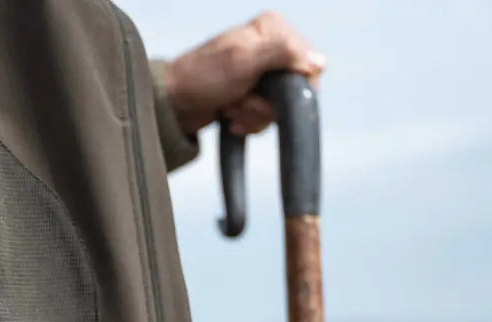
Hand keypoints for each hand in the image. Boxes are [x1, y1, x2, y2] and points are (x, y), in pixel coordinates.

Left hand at [163, 11, 325, 135]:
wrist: (172, 105)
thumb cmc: (202, 77)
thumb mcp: (244, 60)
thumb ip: (283, 55)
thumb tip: (319, 62)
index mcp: (272, 28)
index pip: (309, 63)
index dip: (293, 86)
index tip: (267, 89)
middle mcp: (269, 47)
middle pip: (295, 89)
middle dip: (266, 104)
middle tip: (241, 99)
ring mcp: (260, 73)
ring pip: (279, 107)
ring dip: (253, 115)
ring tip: (230, 107)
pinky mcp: (250, 95)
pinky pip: (265, 117)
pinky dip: (247, 122)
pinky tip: (228, 116)